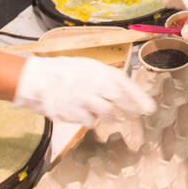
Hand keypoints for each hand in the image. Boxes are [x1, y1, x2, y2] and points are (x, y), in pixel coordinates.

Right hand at [12, 55, 155, 127]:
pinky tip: (90, 116)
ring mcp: (82, 97)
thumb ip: (107, 79)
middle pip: (118, 98)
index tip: (149, 108)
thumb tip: (129, 93)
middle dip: (130, 109)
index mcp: (97, 69)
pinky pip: (91, 121)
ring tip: (115, 117)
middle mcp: (91, 82)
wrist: (38, 80)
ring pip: (107, 112)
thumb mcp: (89, 67)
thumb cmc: (66, 73)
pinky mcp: (72, 111)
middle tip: (136, 116)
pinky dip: (94, 121)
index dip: (138, 96)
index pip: (123, 83)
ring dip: (114, 117)